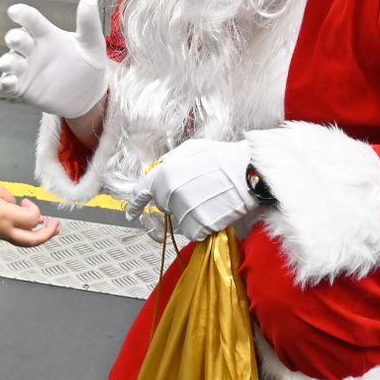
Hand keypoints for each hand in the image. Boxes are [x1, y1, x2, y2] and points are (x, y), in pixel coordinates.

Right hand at [0, 0, 109, 118]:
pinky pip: (8, 83)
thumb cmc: (87, 63)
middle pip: (17, 39)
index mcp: (46, 34)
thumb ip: (88, 23)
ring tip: (8, 63)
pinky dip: (6, 82)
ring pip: (9, 61)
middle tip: (15, 38)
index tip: (15, 11)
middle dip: (14, 38)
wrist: (87, 94)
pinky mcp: (22, 87)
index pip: (31, 20)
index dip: (22, 14)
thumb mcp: (92, 43)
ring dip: (7, 61)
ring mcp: (25, 68)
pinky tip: (10, 82)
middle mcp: (32, 49)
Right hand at [0, 183, 59, 247]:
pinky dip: (26, 232)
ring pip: (25, 242)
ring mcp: (1, 235)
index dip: (34, 209)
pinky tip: (29, 225)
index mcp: (8, 217)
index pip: (32, 218)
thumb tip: (15, 205)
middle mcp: (6, 230)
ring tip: (49, 228)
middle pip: (33, 240)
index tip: (26, 202)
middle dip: (48, 234)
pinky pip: (15, 237)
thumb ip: (10, 198)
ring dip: (39, 235)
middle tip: (56, 226)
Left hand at [131, 139, 258, 241]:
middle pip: (164, 205)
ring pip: (179, 220)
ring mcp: (184, 211)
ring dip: (191, 214)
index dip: (136, 203)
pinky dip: (202, 225)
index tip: (131, 213)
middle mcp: (170, 194)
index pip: (142, 192)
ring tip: (210, 199)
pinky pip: (193, 230)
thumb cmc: (223, 158)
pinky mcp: (199, 226)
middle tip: (198, 191)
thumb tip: (160, 168)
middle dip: (175, 201)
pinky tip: (214, 211)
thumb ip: (171, 160)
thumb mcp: (192, 149)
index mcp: (165, 174)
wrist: (248, 174)